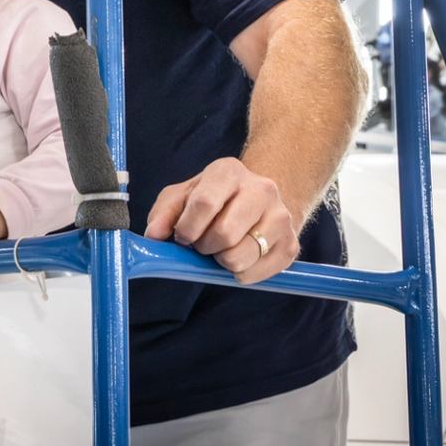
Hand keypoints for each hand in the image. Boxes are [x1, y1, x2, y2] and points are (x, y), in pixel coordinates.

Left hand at [144, 157, 299, 284]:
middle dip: (204, 247)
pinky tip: (238, 257)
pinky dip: (239, 274)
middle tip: (203, 243)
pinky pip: (255, 274)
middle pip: (224, 234)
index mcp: (229, 171)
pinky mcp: (291, 244)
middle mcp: (262, 190)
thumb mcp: (182, 196)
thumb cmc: (213, 199)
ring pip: (239, 257)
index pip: (204, 203)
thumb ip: (163, 213)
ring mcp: (281, 217)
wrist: (258, 201)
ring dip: (220, 262)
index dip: (187, 228)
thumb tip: (154, 236)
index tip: (182, 237)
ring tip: (220, 249)